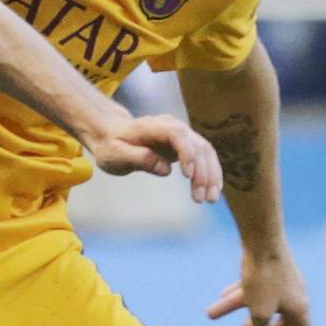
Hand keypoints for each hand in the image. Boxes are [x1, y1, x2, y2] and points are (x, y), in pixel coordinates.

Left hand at [83, 112, 221, 201]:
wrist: (112, 136)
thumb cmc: (111, 146)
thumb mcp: (115, 154)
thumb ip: (138, 158)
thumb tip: (165, 169)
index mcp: (153, 126)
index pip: (177, 135)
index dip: (187, 153)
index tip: (189, 175)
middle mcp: (172, 126)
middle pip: (196, 145)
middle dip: (203, 172)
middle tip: (201, 198)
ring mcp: (181, 134)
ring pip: (204, 152)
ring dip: (211, 175)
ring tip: (210, 199)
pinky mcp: (185, 145)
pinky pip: (203, 157)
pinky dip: (210, 173)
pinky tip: (213, 190)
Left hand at [207, 248, 310, 325]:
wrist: (262, 239)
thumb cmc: (264, 279)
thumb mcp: (259, 311)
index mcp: (300, 308)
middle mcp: (295, 294)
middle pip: (283, 322)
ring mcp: (283, 280)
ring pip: (263, 302)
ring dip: (242, 311)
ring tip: (216, 315)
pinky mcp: (271, 267)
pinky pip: (256, 286)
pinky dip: (240, 294)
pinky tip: (220, 297)